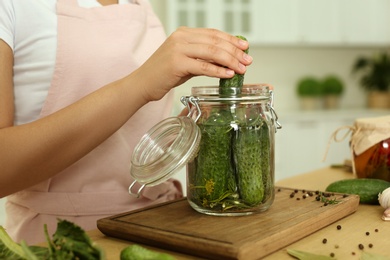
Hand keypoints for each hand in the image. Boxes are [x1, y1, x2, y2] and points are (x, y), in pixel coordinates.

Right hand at [134, 27, 252, 100]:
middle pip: (215, 42)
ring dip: (230, 61)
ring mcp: (178, 49)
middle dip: (234, 51)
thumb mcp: (186, 61)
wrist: (142, 83)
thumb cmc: (163, 73)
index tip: (245, 47)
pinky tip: (228, 74)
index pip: (213, 34)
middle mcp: (181, 37)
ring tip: (241, 68)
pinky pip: (203, 66)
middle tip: (247, 60)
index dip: (231, 40)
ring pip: (212, 52)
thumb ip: (203, 58)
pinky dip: (218, 71)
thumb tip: (227, 61)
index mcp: (184, 33)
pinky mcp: (176, 63)